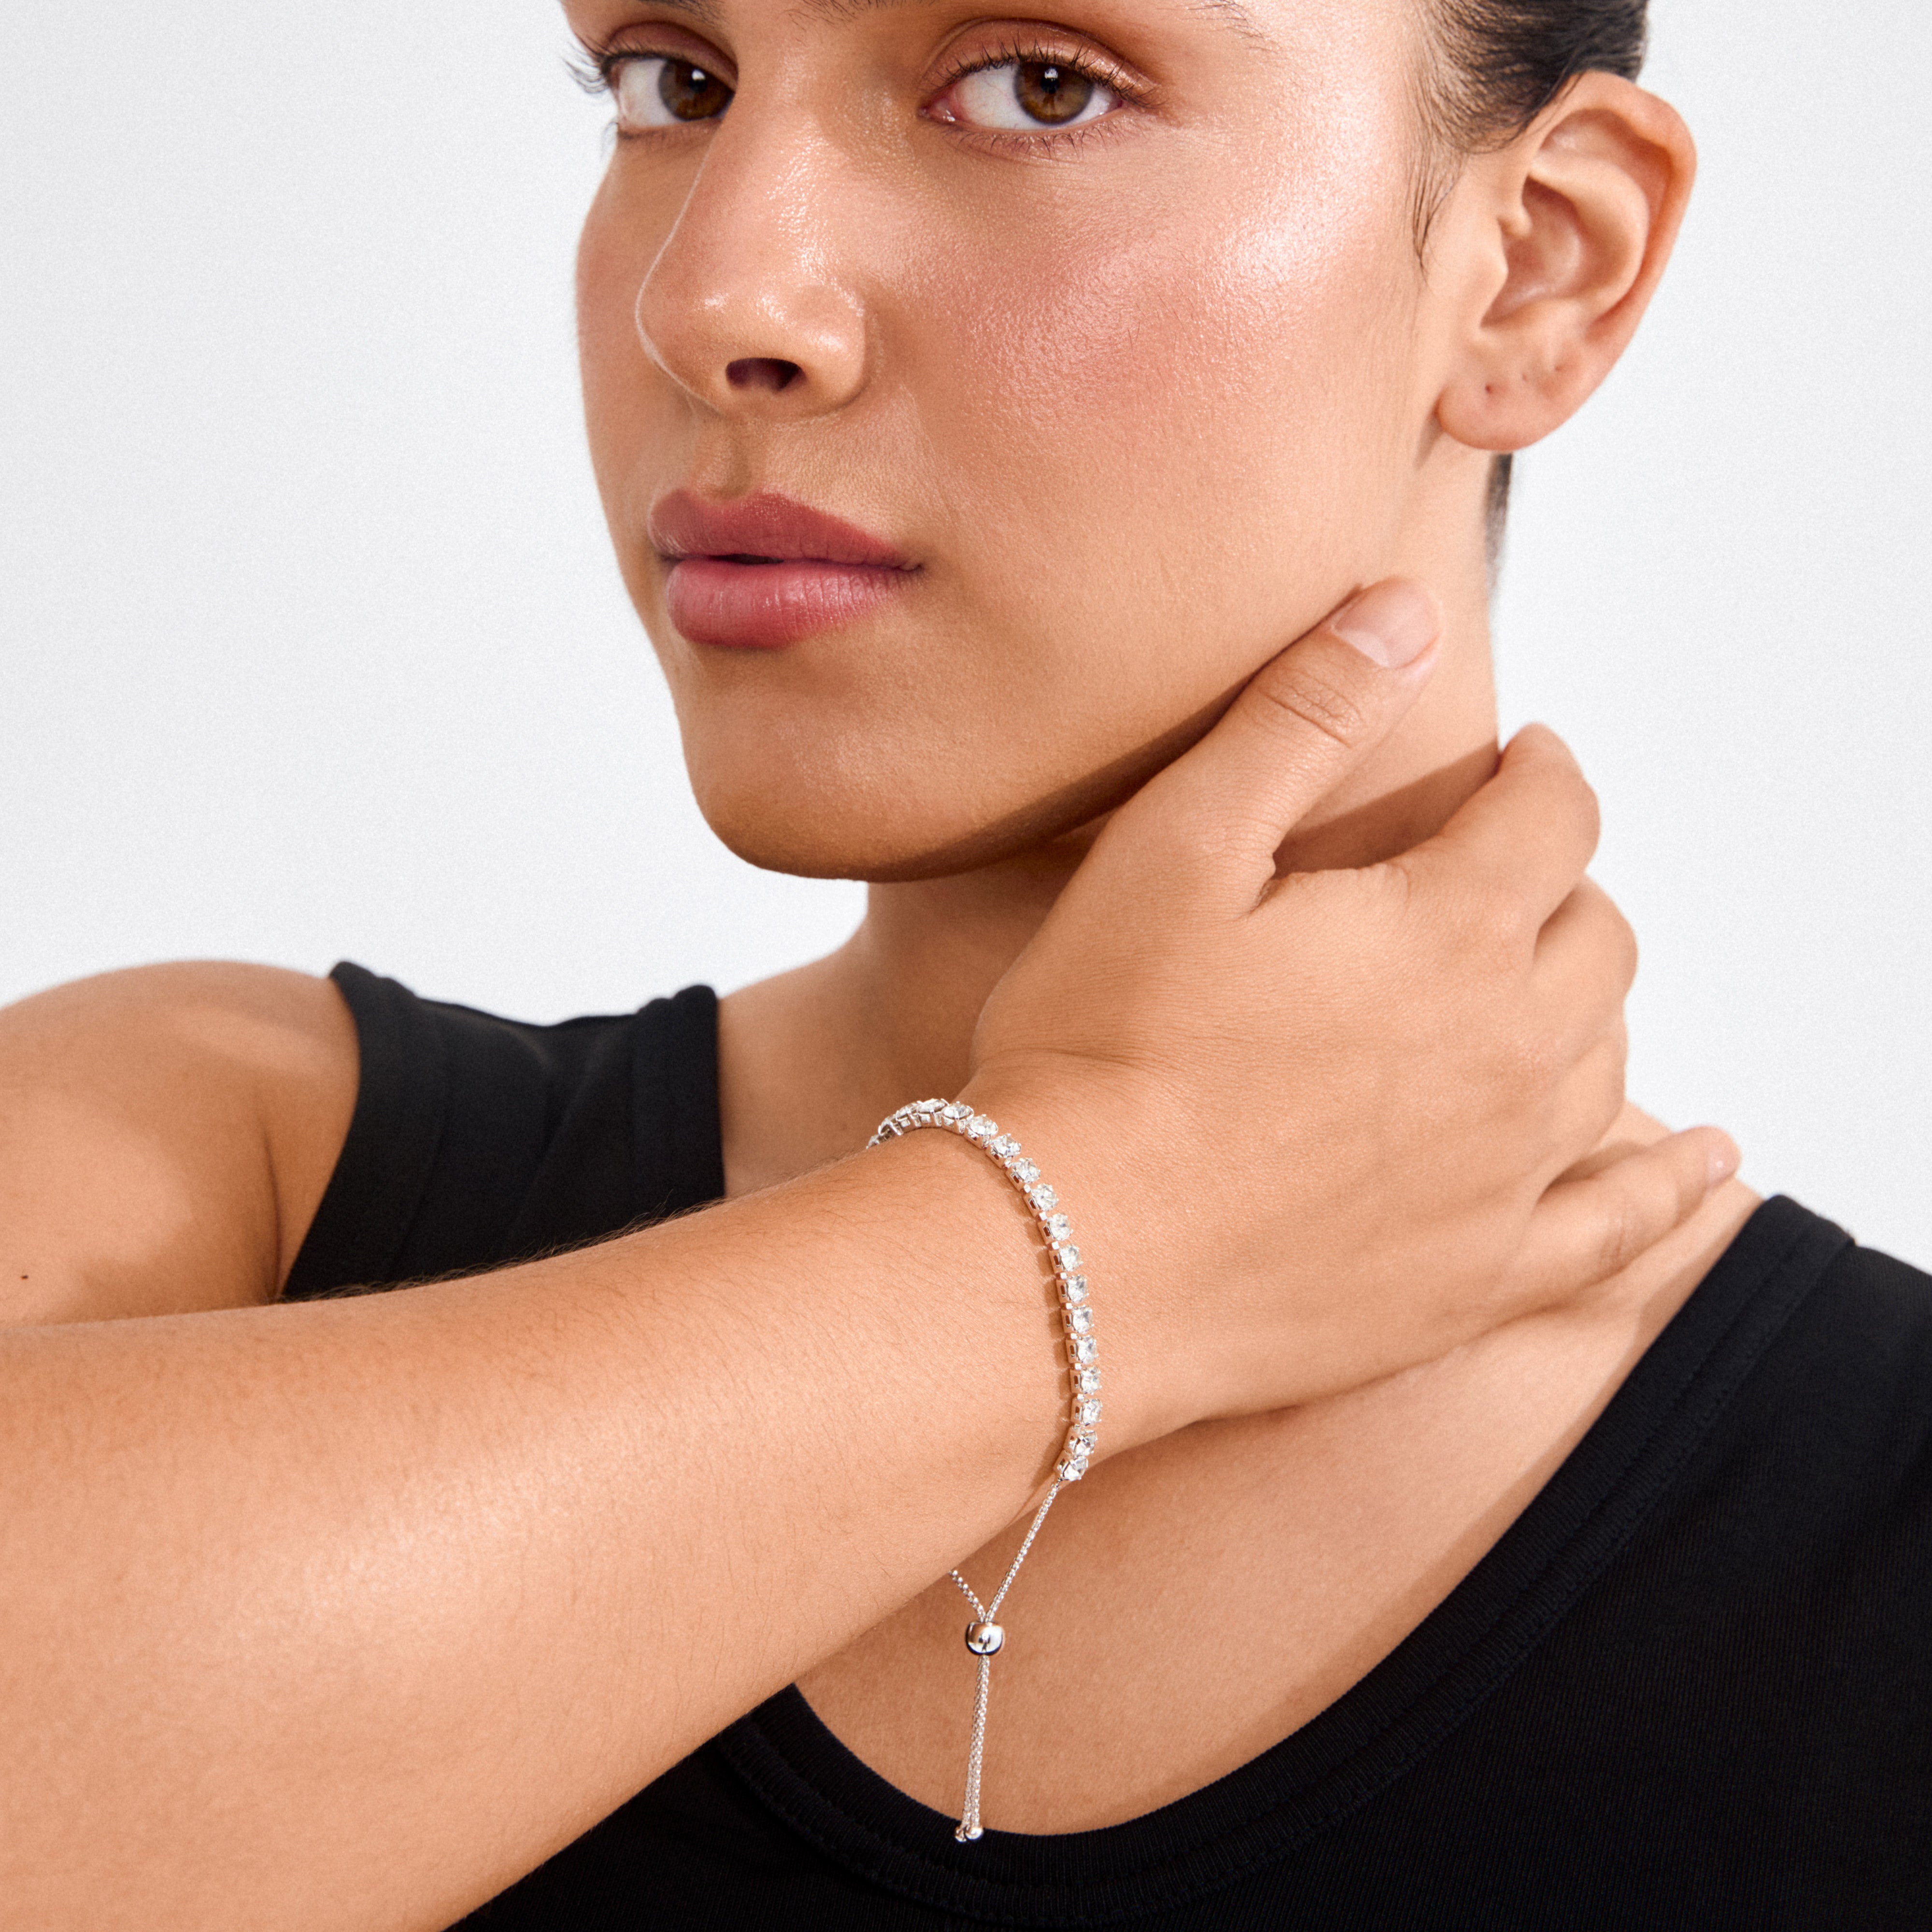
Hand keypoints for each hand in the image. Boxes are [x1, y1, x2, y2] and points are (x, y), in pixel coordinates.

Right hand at [964, 580, 1734, 1438]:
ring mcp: (1504, 1175)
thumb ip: (1302, 717)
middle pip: (1596, 936)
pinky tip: (1703, 1166)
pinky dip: (1672, 1186)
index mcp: (1447, 930)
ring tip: (1541, 981)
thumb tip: (1403, 610)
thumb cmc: (1100, 1045)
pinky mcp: (1477, 1276)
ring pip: (1606, 1058)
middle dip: (1562, 880)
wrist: (1071, 1257)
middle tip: (1503, 869)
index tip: (1520, 760)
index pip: (1552, 815)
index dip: (1542, 770)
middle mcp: (1509, 1050)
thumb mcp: (1177, 846)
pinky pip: (1619, 1225)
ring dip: (1586, 1001)